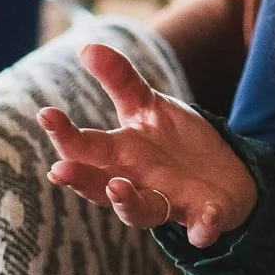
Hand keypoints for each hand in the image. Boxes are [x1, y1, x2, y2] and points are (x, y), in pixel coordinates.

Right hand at [36, 42, 258, 246]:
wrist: (228, 176)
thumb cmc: (176, 145)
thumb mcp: (149, 108)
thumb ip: (119, 81)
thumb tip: (85, 46)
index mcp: (120, 157)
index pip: (84, 148)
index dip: (64, 134)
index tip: (46, 114)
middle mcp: (137, 185)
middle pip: (101, 187)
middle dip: (81, 179)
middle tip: (59, 169)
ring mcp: (170, 204)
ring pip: (142, 213)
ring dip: (129, 204)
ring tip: (119, 188)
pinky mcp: (204, 218)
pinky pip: (201, 229)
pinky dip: (202, 228)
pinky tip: (205, 221)